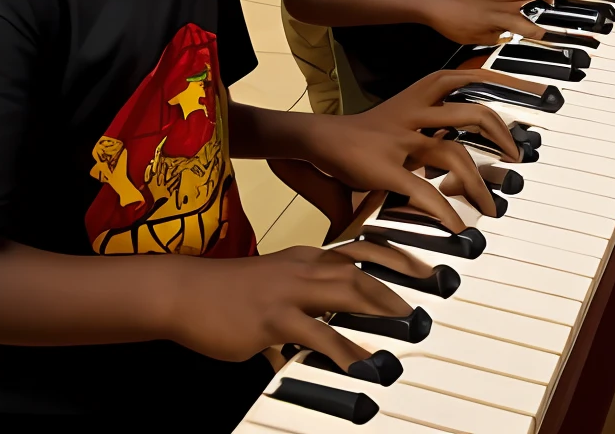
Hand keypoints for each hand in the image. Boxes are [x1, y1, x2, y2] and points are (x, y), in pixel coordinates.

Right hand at [164, 242, 420, 367]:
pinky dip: (344, 349)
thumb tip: (319, 327)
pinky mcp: (274, 319)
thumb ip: (299, 302)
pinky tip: (361, 364)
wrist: (184, 291)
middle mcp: (301, 267)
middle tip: (430, 290)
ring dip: (381, 307)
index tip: (422, 263)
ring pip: (346, 291)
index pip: (357, 249)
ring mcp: (288, 291)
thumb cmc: (225, 292)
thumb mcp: (270, 284)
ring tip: (408, 322)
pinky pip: (317, 334)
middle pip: (360, 267)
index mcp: (303, 257)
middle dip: (399, 277)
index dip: (393, 254)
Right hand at [292, 69, 526, 221]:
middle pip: (471, 112)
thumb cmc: (361, 137)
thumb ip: (430, 135)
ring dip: (479, 183)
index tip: (534, 91)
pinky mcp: (385, 169)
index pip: (465, 79)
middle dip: (502, 135)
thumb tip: (463, 155)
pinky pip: (423, 191)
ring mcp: (400, 140)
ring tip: (491, 209)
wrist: (317, 139)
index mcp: (417, 97)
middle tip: (517, 158)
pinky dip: (445, 211)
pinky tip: (457, 228)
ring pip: (454, 154)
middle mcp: (413, 113)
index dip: (502, 81)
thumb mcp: (400, 123)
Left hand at [420, 0, 554, 45]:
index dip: (538, 31)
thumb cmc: (452, 24)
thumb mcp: (475, 39)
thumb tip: (508, 35)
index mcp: (496, 17)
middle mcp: (498, 1)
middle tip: (558, 1)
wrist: (434, 5)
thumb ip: (495, 36)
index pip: (523, 24)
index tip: (549, 36)